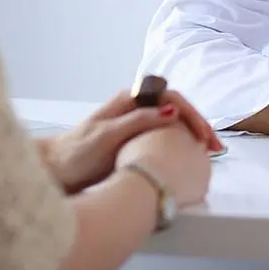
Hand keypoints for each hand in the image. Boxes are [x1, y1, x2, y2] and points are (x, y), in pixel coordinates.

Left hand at [40, 88, 222, 193]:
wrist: (54, 172)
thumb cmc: (75, 154)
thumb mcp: (107, 135)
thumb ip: (139, 120)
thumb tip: (172, 110)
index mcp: (127, 100)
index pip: (170, 97)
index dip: (190, 113)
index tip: (202, 134)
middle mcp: (133, 109)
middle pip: (175, 108)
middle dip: (198, 124)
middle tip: (214, 145)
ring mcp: (134, 125)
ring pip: (172, 123)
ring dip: (192, 134)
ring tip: (209, 152)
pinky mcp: (133, 142)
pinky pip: (164, 136)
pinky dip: (181, 144)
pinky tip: (190, 156)